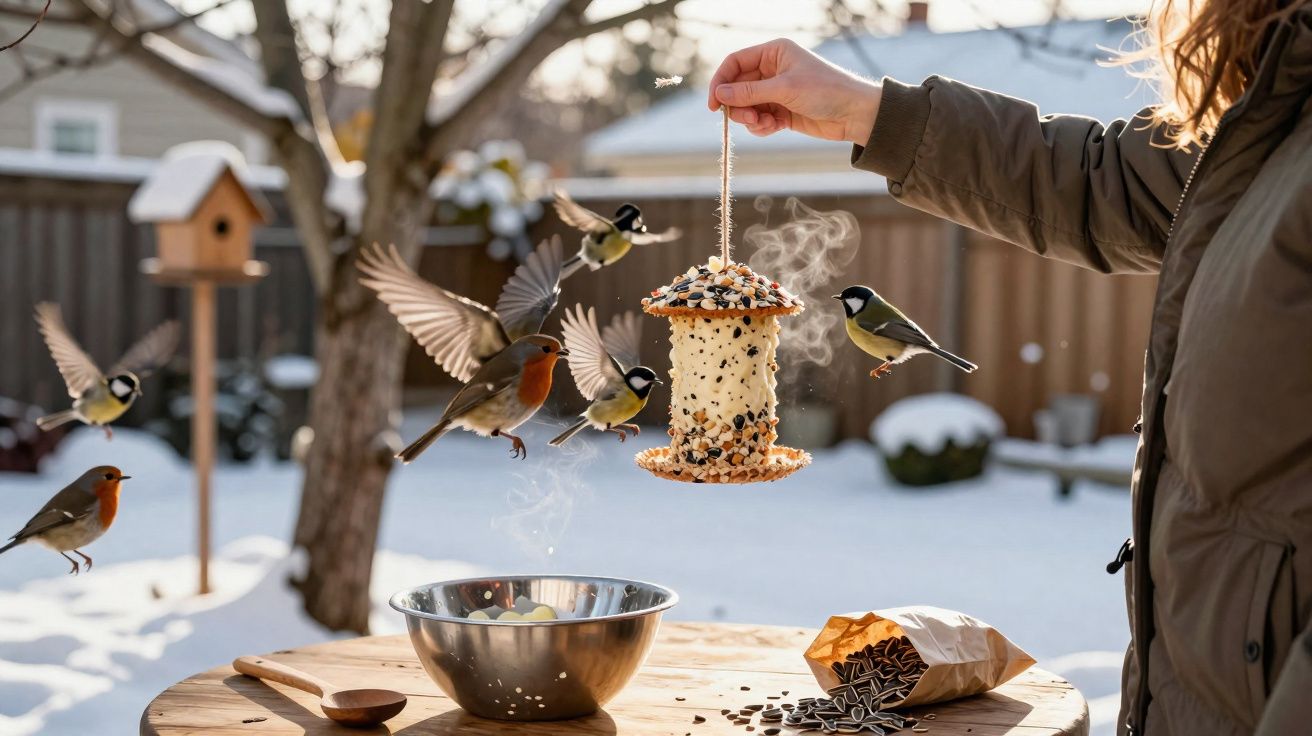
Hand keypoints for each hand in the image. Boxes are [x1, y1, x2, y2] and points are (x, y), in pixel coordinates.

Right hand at [708, 39, 881, 143]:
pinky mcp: (781, 111)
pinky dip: (761, 126)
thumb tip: (719, 95)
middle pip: (737, 87)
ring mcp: (776, 92)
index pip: (735, 63)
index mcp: (774, 52)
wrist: (855, 114)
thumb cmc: (825, 91)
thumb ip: (749, 92)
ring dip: (750, 118)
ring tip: (766, 124)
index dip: (720, 82)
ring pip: (746, 106)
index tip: (714, 104)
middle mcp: (772, 69)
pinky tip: (775, 128)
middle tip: (748, 118)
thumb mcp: (784, 89)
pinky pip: (759, 119)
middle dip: (738, 105)